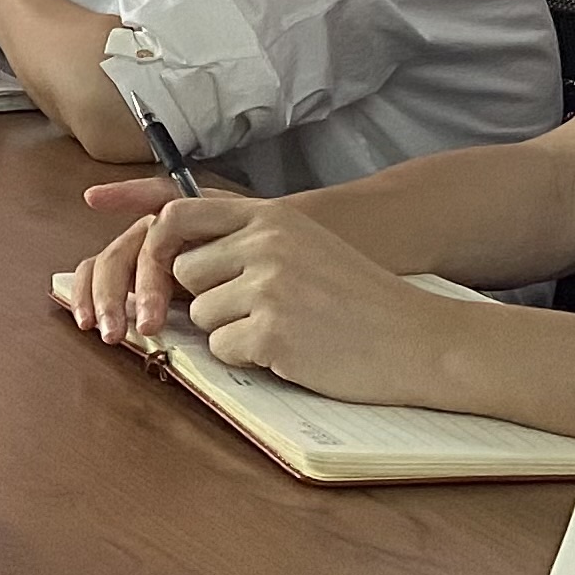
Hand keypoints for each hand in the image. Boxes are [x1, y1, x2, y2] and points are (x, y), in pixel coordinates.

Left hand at [64, 185, 449, 405]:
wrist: (422, 340)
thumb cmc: (359, 299)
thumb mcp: (305, 245)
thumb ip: (247, 240)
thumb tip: (172, 258)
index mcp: (271, 217)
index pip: (175, 214)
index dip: (156, 246)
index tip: (153, 273)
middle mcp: (265, 244)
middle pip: (183, 273)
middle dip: (207, 298)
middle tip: (260, 311)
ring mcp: (268, 287)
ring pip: (201, 315)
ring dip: (233, 331)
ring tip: (289, 329)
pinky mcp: (273, 332)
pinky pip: (222, 350)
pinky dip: (251, 359)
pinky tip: (295, 351)